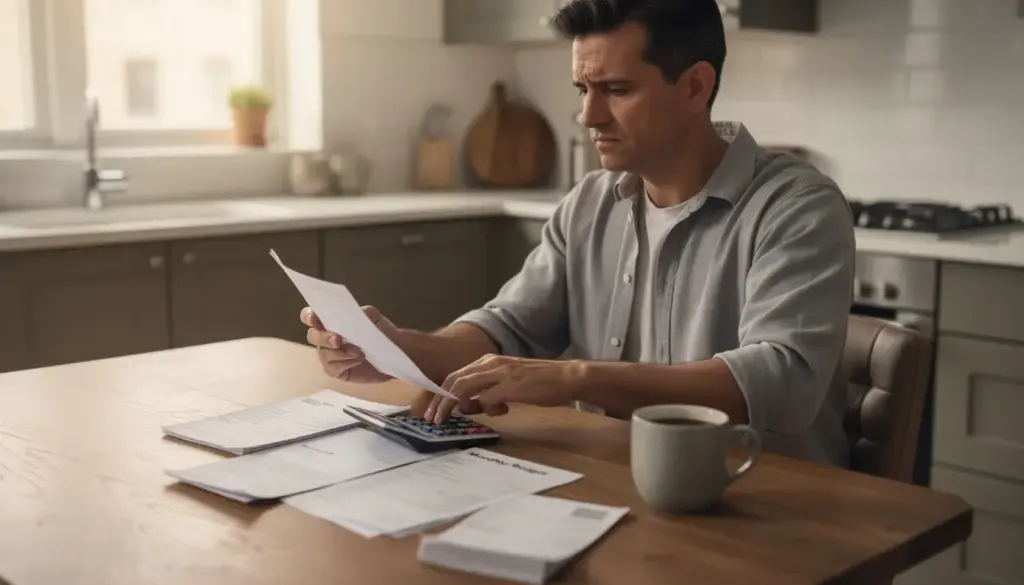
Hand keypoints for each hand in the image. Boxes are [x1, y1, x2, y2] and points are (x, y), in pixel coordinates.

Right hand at [300, 305, 395, 382]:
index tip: (314, 318)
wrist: (396, 352)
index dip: (308, 316)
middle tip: (338, 340)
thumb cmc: (382, 333)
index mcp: (331, 321)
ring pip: (323, 354)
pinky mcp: (337, 371)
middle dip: (323, 337)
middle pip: (313, 336)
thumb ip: (362, 313)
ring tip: (358, 352)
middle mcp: (326, 337)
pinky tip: (358, 360)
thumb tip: (352, 312)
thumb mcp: (374, 319)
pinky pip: (332, 368)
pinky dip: (345, 363)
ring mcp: (330, 355)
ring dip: (340, 353)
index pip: (311, 316)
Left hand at [424, 354, 580, 423]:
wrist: (566, 377)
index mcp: (489, 361)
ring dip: (450, 405)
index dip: (441, 393)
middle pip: (454, 380)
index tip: (434, 410)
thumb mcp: (508, 385)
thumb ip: (488, 393)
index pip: (456, 375)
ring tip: (444, 420)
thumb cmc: (539, 383)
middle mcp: (491, 363)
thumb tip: (470, 406)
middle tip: (432, 418)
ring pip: (463, 386)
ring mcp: (500, 373)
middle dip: (439, 400)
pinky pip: (486, 398)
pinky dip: (481, 407)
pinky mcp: (511, 386)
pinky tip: (496, 412)